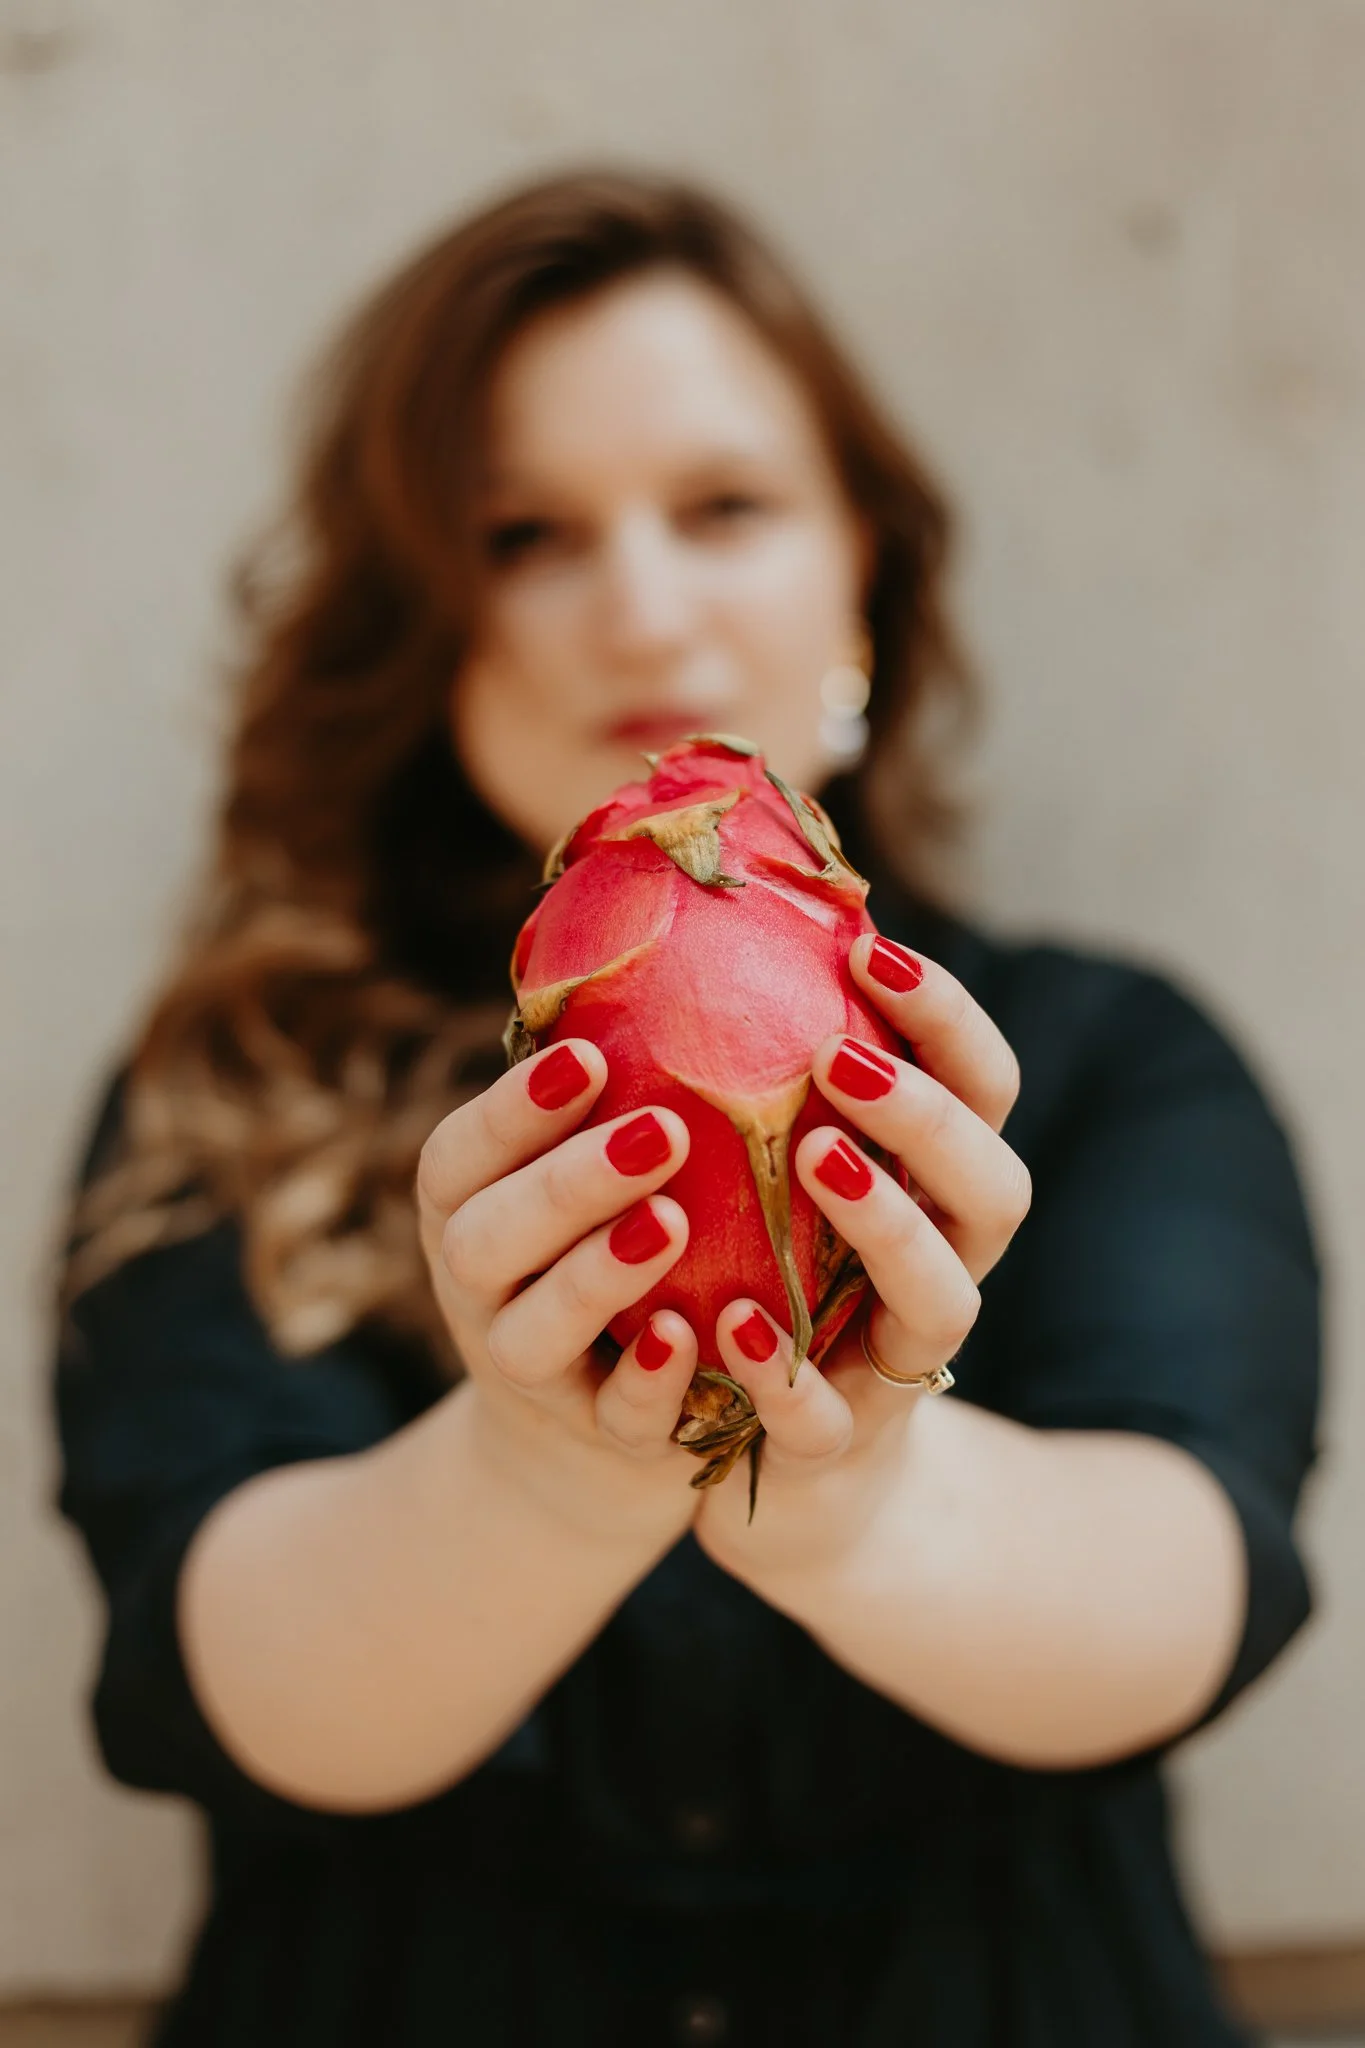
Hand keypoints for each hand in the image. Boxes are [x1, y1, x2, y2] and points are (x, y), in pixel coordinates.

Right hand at [416, 1041, 704, 1544]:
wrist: (589, 1431)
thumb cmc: (597, 1248)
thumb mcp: (571, 1174)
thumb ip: (600, 1089)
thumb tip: (669, 928)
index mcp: (466, 1210)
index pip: (458, 1157)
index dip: (512, 1111)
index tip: (587, 1055)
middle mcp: (479, 1292)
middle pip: (484, 1241)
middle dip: (566, 1183)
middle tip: (664, 1128)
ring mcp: (530, 1375)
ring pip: (532, 1335)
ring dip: (597, 1276)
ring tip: (672, 1221)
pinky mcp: (599, 1442)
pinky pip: (615, 1422)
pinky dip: (646, 1383)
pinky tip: (688, 1337)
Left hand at [693, 934, 1031, 1589]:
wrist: (803, 1482)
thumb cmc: (787, 1293)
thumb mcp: (796, 1187)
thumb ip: (781, 1088)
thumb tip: (712, 931)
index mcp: (938, 1194)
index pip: (984, 1089)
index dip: (946, 1019)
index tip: (867, 951)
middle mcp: (945, 1272)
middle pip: (995, 1187)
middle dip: (928, 1116)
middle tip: (839, 1057)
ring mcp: (900, 1366)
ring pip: (942, 1301)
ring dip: (888, 1226)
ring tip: (814, 1159)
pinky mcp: (839, 1450)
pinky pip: (828, 1418)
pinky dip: (788, 1374)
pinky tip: (731, 1325)